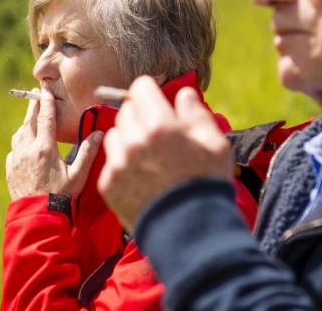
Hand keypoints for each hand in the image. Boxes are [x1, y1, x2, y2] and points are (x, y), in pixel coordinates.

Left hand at [6, 85, 101, 199]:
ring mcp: (17, 159)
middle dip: (34, 107)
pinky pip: (14, 149)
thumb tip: (99, 133)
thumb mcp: (78, 175)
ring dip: (26, 124)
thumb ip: (88, 152)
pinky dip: (20, 141)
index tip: (45, 89)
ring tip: (32, 118)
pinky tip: (25, 144)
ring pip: (20, 134)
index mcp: (45, 148)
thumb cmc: (61, 196)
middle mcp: (28, 150)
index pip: (46, 118)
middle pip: (30, 122)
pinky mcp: (11, 169)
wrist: (37, 216)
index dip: (46, 102)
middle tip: (37, 96)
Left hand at [98, 76, 231, 231]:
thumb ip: (196, 113)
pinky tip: (142, 178)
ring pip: (115, 134)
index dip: (151, 93)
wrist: (190, 233)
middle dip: (141, 116)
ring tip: (148, 157)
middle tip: (157, 134)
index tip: (158, 104)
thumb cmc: (206, 184)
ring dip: (128, 139)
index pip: (141, 87)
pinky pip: (110, 161)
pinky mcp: (108, 184)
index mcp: (160, 125)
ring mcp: (118, 163)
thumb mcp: (214, 143)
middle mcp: (134, 140)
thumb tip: (183, 94)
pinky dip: (122, 165)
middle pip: (126, 110)